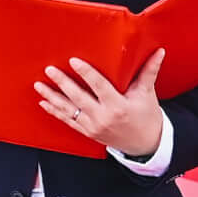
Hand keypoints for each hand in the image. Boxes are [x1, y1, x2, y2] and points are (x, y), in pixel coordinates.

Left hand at [37, 51, 165, 160]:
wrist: (145, 144)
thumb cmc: (146, 116)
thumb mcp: (147, 94)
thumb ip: (148, 72)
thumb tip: (158, 51)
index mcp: (118, 106)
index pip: (99, 86)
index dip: (86, 73)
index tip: (73, 61)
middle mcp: (103, 117)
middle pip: (79, 98)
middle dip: (62, 83)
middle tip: (50, 70)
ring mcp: (93, 126)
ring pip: (69, 110)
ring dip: (52, 97)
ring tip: (39, 85)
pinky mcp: (88, 132)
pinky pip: (68, 121)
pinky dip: (55, 112)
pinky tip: (44, 102)